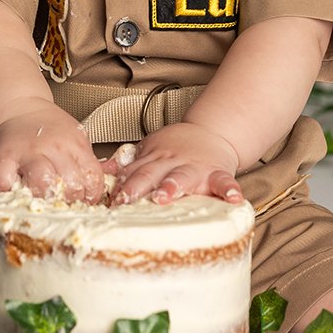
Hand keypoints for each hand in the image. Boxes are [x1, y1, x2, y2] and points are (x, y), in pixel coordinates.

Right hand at [0, 108, 104, 201]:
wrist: (20, 107)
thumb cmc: (50, 129)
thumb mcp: (75, 139)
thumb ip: (84, 163)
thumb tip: (93, 196)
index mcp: (75, 144)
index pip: (91, 178)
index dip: (90, 195)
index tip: (83, 201)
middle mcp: (54, 147)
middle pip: (70, 183)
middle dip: (69, 200)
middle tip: (62, 203)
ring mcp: (28, 152)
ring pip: (42, 183)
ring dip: (43, 198)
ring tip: (42, 202)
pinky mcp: (3, 157)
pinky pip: (4, 181)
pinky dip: (7, 192)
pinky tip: (13, 193)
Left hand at [106, 123, 241, 205]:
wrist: (211, 133)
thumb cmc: (177, 148)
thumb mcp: (149, 150)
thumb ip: (127, 164)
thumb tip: (100, 171)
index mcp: (154, 159)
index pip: (132, 171)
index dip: (120, 185)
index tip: (110, 200)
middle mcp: (171, 163)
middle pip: (151, 174)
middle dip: (138, 186)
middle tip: (127, 199)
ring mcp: (194, 168)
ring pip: (181, 176)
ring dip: (172, 185)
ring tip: (165, 195)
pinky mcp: (217, 174)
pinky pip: (225, 182)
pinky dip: (230, 190)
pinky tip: (233, 199)